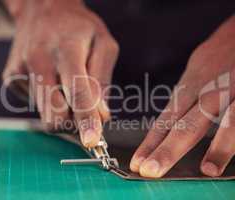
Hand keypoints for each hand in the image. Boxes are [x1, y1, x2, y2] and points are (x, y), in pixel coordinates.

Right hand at [2, 0, 118, 147]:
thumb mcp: (104, 44)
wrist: (43, 9)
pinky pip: (37, 104)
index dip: (86, 120)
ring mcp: (22, 70)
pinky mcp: (12, 78)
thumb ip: (102, 80)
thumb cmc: (79, 27)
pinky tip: (53, 79)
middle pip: (54, 113)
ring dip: (63, 109)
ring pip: (46, 113)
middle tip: (85, 114)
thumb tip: (102, 115)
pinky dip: (50, 100)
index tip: (92, 141)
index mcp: (66, 49)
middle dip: (73, 124)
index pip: (77, 91)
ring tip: (67, 84)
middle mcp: (40, 60)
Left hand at [130, 15, 234, 177]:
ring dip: (217, 147)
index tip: (138, 162)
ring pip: (223, 120)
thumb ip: (186, 99)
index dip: (150, 143)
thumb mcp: (195, 73)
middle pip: (185, 123)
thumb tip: (171, 124)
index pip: (165, 120)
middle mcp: (207, 90)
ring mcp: (231, 89)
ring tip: (207, 170)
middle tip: (150, 171)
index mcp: (189, 87)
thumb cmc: (216, 57)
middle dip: (167, 150)